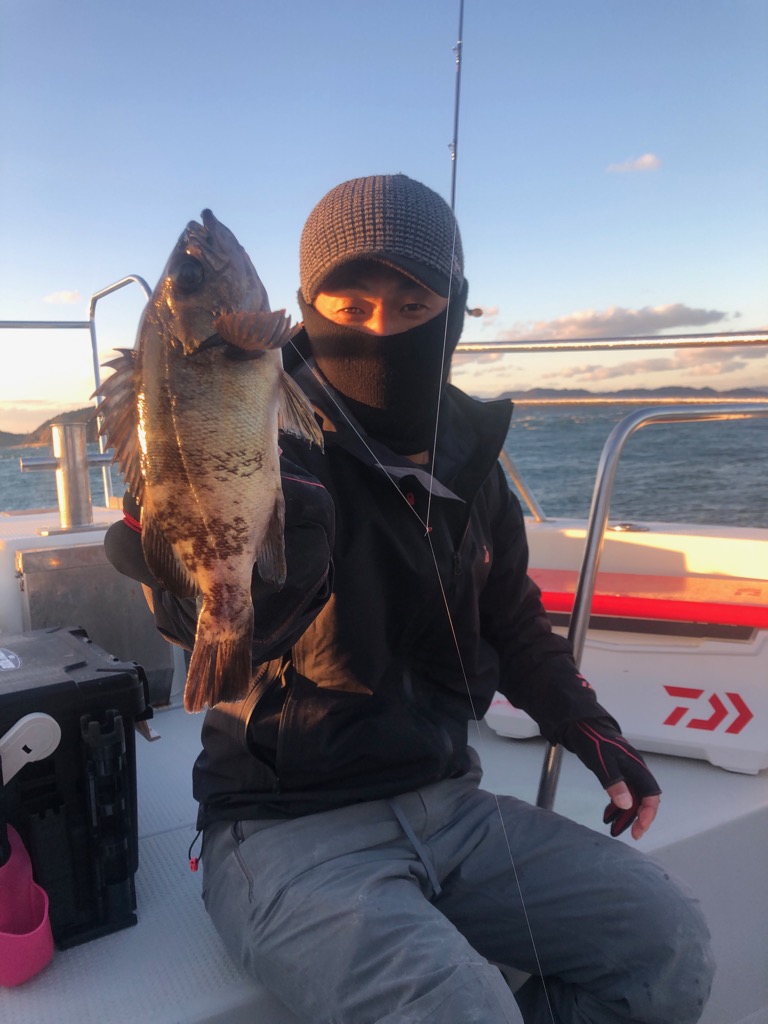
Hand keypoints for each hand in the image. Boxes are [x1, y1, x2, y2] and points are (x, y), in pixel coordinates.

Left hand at [561, 717, 660, 840]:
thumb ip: (614, 783)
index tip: (639, 829)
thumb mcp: (601, 763)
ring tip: (614, 829)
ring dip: (626, 815)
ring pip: (632, 798)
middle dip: (638, 818)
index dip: (648, 813)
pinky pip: (622, 794)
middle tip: (630, 834)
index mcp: (636, 767)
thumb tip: (627, 805)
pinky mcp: (617, 773)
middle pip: (644, 799)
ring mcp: (627, 772)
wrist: (582, 726)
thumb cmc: (593, 741)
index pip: (651, 795)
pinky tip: (607, 816)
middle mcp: (635, 771)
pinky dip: (616, 806)